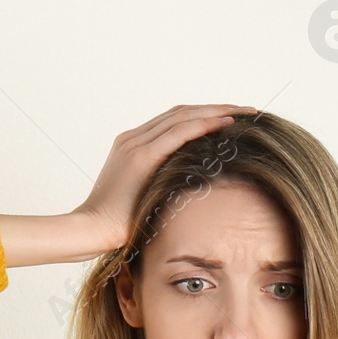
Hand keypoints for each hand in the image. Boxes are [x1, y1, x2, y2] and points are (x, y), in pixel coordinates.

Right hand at [72, 103, 259, 251]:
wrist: (90, 230)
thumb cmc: (116, 225)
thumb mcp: (144, 198)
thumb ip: (161, 186)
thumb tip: (188, 192)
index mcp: (133, 146)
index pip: (175, 122)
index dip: (204, 116)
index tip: (231, 119)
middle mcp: (133, 139)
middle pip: (182, 112)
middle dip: (216, 108)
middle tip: (247, 110)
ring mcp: (136, 145)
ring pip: (183, 116)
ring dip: (216, 111)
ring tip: (244, 112)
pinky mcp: (140, 157)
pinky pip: (178, 132)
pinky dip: (203, 124)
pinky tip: (225, 122)